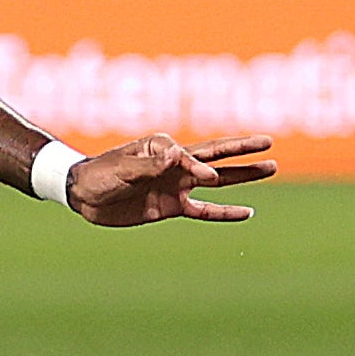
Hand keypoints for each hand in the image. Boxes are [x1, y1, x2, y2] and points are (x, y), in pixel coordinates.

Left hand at [66, 133, 277, 224]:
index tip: (202, 177)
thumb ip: (152, 165)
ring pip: (218, 180)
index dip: (199, 166)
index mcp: (163, 147)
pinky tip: (247, 212)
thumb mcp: (122, 168)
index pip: (191, 155)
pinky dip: (225, 212)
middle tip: (269, 142)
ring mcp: (176, 185)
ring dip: (243, 175)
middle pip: (216, 155)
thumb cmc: (99, 174)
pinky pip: (205, 210)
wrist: (83, 197)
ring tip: (271, 168)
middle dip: (242, 149)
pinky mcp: (173, 206)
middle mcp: (175, 163)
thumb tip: (178, 157)